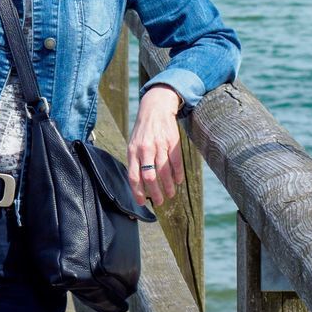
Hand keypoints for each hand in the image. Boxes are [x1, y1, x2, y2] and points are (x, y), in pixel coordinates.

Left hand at [126, 84, 184, 207]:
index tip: (142, 203)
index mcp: (133, 151)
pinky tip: (178, 181)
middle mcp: (145, 149)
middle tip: (159, 202)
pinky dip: (178, 175)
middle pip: (149, 177)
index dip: (138, 192)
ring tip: (170, 194)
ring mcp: (159, 145)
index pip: (133, 176)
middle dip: (155, 193)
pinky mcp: (172, 142)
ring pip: (164, 172)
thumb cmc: (143, 131)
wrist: (155, 108)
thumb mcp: (133, 144)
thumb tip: (139, 185)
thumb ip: (135, 162)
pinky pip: (176, 163)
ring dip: (168, 187)